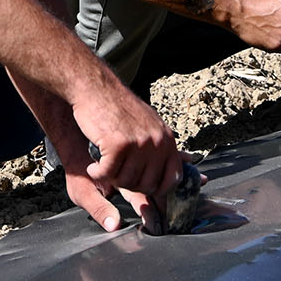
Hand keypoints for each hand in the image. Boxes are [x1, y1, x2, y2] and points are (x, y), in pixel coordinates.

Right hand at [56, 83, 181, 231]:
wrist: (96, 88)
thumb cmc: (118, 108)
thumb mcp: (149, 124)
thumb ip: (163, 146)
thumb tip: (187, 162)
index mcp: (167, 139)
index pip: (173, 179)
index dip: (158, 191)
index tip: (144, 193)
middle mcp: (158, 142)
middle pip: (147, 185)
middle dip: (128, 185)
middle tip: (115, 173)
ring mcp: (140, 143)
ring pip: (126, 181)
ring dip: (110, 179)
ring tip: (102, 166)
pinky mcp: (119, 144)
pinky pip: (107, 174)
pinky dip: (96, 174)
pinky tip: (92, 167)